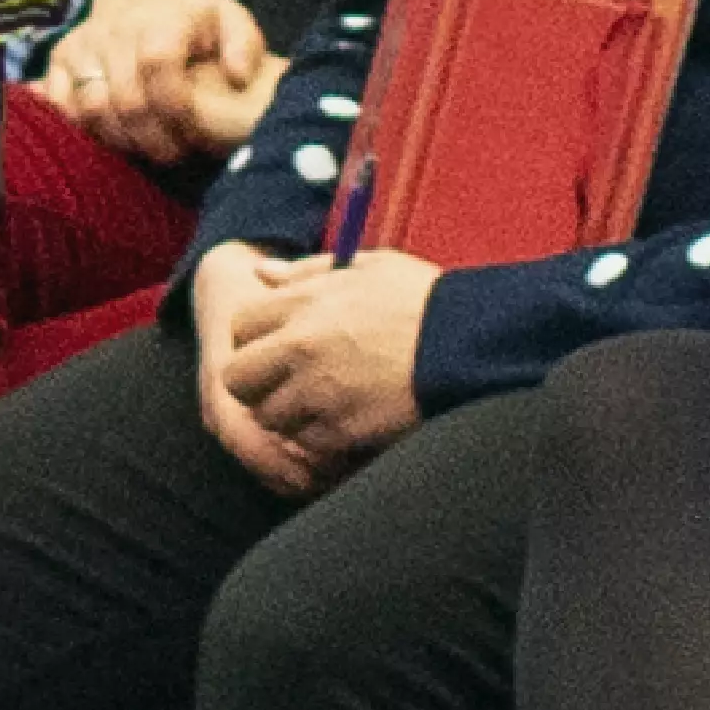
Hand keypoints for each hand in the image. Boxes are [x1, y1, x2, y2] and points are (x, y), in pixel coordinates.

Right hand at [41, 0, 278, 164]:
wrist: (142, 0)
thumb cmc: (195, 25)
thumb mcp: (232, 22)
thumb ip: (245, 46)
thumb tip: (237, 76)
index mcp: (161, 17)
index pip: (157, 61)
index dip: (174, 103)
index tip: (192, 128)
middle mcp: (114, 26)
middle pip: (125, 96)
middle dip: (153, 136)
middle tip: (175, 154)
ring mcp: (82, 42)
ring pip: (92, 106)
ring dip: (122, 138)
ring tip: (148, 147)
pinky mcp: (58, 58)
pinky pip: (62, 105)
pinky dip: (85, 128)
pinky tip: (115, 136)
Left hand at [205, 243, 438, 482]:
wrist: (472, 344)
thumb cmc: (424, 300)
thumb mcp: (366, 267)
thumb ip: (307, 271)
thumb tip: (262, 272)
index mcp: (303, 304)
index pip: (240, 326)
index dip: (253, 339)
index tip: (275, 346)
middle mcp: (301, 348)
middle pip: (238, 378)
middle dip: (254, 383)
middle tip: (283, 383)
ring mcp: (320, 391)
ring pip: (268, 416)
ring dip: (286, 414)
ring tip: (320, 404)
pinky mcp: (344, 428)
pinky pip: (307, 442)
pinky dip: (319, 438)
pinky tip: (344, 423)